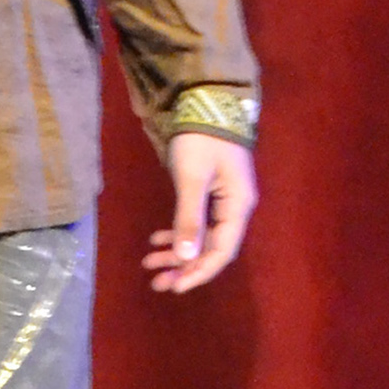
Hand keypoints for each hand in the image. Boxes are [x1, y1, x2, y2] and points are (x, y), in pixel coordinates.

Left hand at [145, 131, 258, 293]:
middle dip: (184, 267)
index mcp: (237, 206)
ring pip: (203, 237)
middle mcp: (236, 208)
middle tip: (157, 282)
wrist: (207, 103)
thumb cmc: (201, 138)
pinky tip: (158, 238)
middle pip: (212, 249)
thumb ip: (189, 218)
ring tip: (150, 264)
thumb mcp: (192, 178)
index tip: (175, 286)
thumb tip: (186, 258)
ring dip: (178, 252)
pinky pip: (198, 222)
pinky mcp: (213, 193)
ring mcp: (225, 200)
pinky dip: (179, 232)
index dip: (199, 272)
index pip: (222, 251)